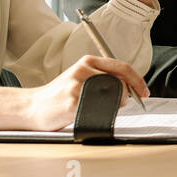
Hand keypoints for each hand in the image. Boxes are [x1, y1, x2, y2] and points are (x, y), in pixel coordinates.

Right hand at [22, 55, 148, 131]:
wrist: (32, 107)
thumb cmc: (58, 96)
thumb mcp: (79, 78)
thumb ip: (101, 78)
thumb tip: (129, 88)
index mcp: (87, 62)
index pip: (122, 66)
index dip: (137, 80)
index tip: (144, 91)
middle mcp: (83, 70)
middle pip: (121, 82)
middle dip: (126, 96)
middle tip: (118, 104)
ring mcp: (78, 85)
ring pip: (114, 96)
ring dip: (114, 106)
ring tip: (98, 109)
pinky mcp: (73, 101)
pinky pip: (100, 109)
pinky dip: (101, 115)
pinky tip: (88, 114)